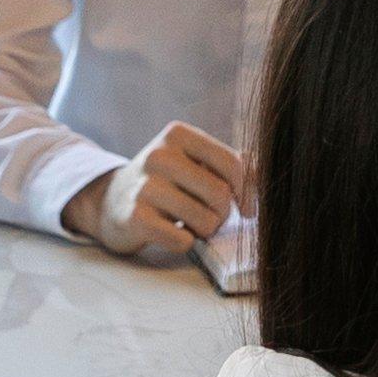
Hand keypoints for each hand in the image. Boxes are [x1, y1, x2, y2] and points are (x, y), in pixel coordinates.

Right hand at [66, 123, 247, 264]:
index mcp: (178, 134)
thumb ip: (230, 164)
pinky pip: (183, 240)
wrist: (111, 200)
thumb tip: (267, 171)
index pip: (233, 164)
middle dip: (222, 214)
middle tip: (209, 216)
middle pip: (221, 195)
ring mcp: (145, 186)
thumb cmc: (165, 182)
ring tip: (188, 222)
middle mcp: (159, 155)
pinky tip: (170, 231)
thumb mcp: (193, 162)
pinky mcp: (135, 217)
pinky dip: (184, 242)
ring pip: (206, 220)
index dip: (247, 192)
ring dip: (204, 230)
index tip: (247, 208)